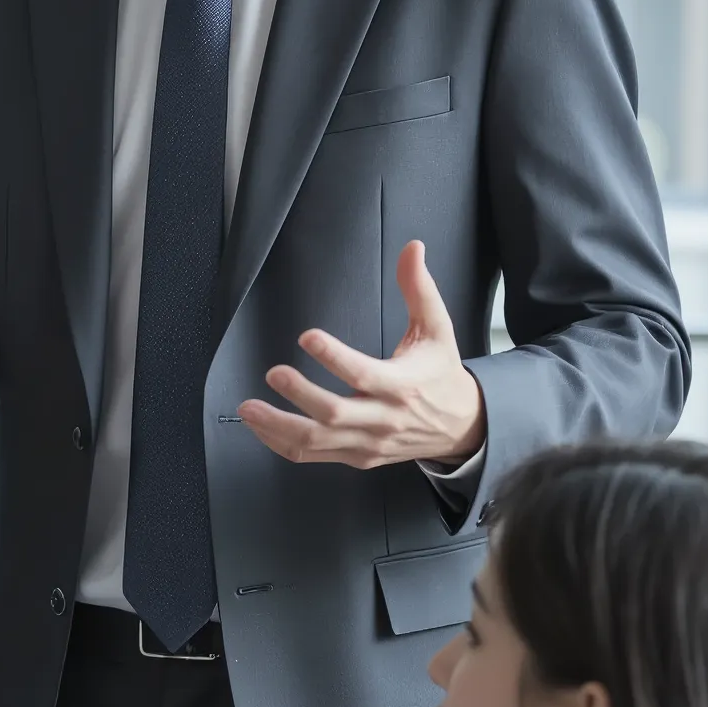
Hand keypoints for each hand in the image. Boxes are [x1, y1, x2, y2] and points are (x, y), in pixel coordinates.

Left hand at [240, 240, 484, 472]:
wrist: (459, 426)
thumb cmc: (440, 373)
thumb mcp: (437, 329)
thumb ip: (419, 288)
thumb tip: (411, 248)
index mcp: (402, 385)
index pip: (363, 374)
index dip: (333, 357)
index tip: (307, 336)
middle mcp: (383, 419)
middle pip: (335, 414)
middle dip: (300, 394)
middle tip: (273, 373)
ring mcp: (367, 443)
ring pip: (317, 441)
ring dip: (278, 426)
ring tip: (248, 407)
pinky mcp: (356, 458)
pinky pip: (313, 454)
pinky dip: (282, 443)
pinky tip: (260, 426)